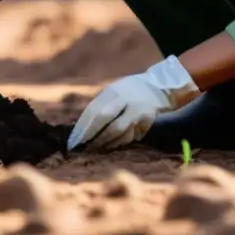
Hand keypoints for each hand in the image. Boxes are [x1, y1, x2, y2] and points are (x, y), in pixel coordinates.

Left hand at [67, 55, 200, 150]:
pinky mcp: (149, 123)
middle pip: (111, 126)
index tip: (74, 140)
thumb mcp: (112, 91)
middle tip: (84, 148)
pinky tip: (110, 145)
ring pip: (122, 134)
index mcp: (115, 92)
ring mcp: (141, 114)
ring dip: (107, 143)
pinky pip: (132, 136)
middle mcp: (129, 102)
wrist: (159, 86)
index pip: (97, 112)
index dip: (85, 128)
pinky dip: (120, 142)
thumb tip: (81, 127)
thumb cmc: (127, 90)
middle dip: (96, 139)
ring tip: (95, 148)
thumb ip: (100, 105)